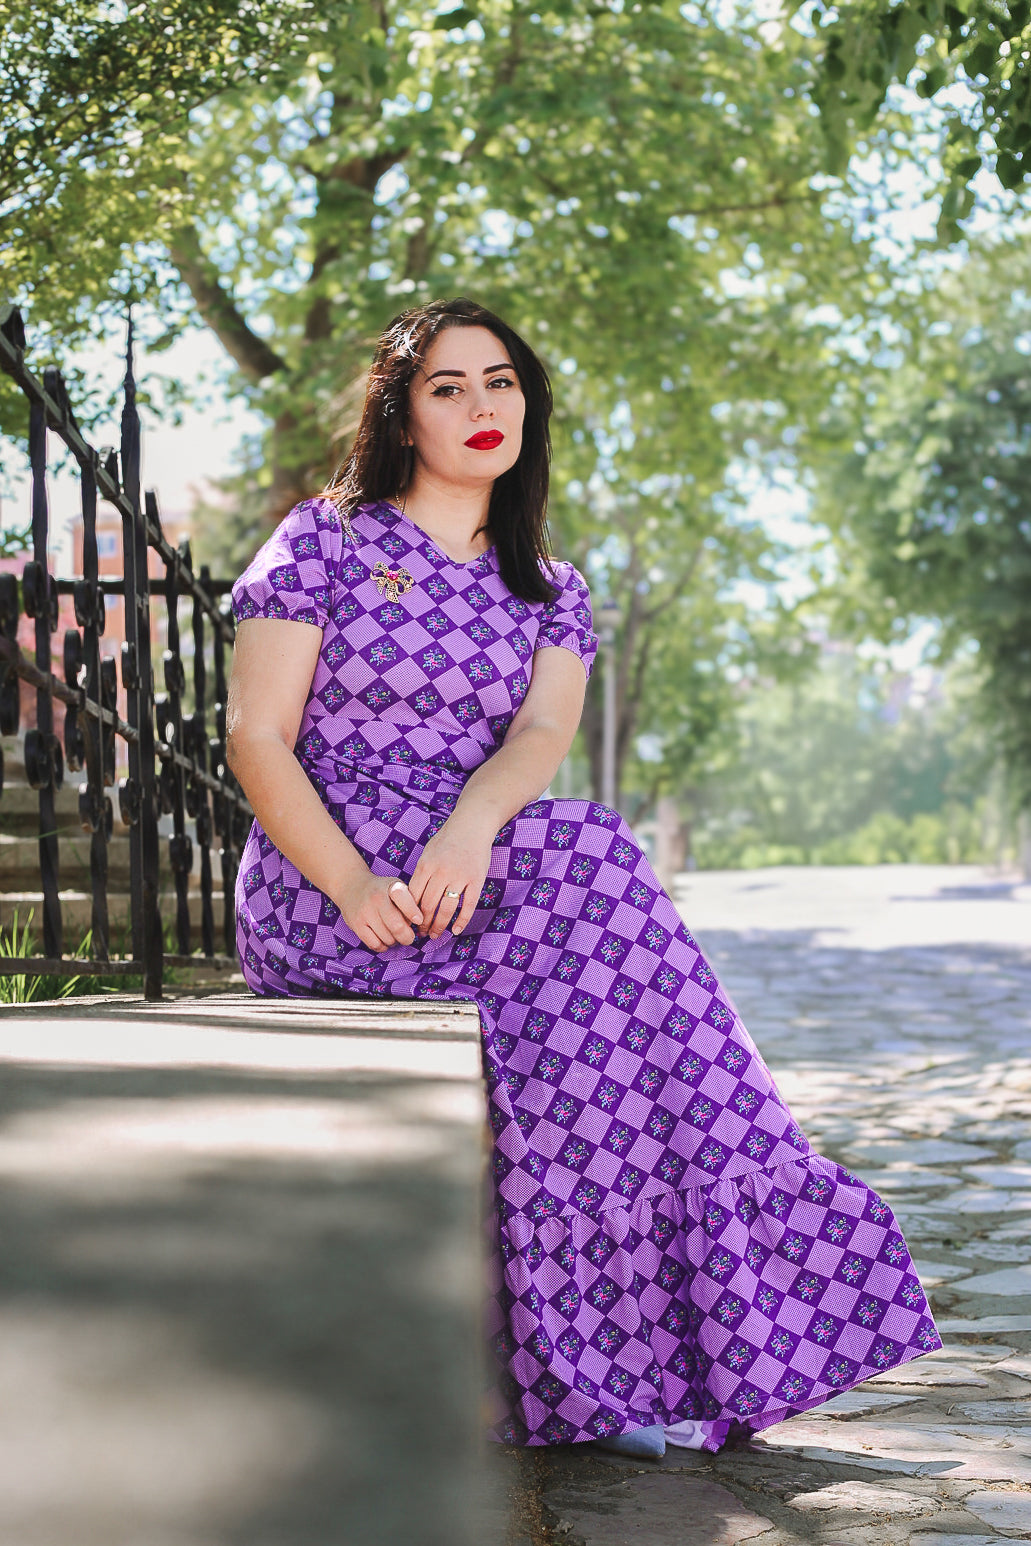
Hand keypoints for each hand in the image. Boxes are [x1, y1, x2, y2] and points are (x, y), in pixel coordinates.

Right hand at [339, 871, 423, 952]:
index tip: (419, 921)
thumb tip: (421, 924)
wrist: (352, 887)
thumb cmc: (382, 891)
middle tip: (409, 937)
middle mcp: (377, 898)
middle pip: (397, 926)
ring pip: (387, 938)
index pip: (403, 899)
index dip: (413, 912)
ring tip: (394, 935)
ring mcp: (365, 912)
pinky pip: (374, 944)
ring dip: (395, 942)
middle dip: (407, 936)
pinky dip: (383, 946)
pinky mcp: (356, 924)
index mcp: (391, 887)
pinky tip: (384, 940)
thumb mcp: (397, 887)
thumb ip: (411, 902)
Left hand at [408, 818, 493, 939]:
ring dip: (439, 925)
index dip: (409, 913)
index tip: (408, 923)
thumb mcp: (428, 852)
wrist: (472, 825)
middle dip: (423, 923)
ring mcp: (460, 876)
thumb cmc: (448, 840)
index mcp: (426, 865)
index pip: (413, 896)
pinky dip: (461, 921)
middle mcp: (441, 872)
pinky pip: (468, 905)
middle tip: (421, 933)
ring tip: (435, 935)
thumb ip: (421, 873)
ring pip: (446, 909)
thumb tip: (412, 898)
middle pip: (428, 905)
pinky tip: (455, 930)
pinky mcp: (476, 880)